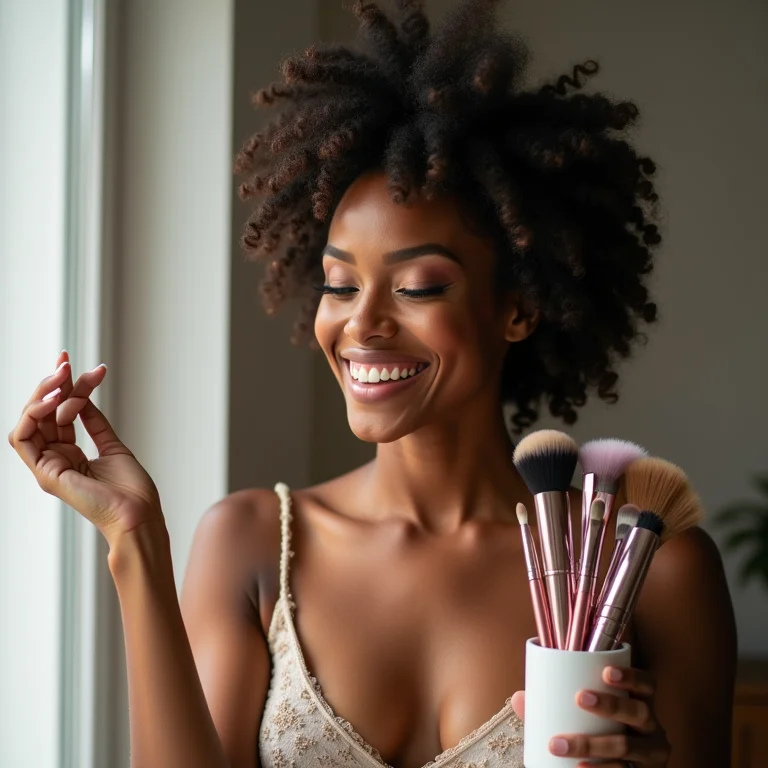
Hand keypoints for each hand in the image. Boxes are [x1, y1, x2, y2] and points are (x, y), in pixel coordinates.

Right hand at [8, 351, 162, 543]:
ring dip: (42, 394)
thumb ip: (94, 423)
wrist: (138, 513)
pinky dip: (33, 415)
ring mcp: (47, 466)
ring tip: (62, 376)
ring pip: (28, 422)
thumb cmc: (131, 489)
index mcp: (69, 455)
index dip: (67, 387)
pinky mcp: (45, 473)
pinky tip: (54, 398)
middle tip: (66, 361)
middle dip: (52, 383)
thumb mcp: (111, 446)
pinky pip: (22, 438)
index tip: (82, 365)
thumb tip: (83, 398)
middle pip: (44, 413)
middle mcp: (54, 459)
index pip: (59, 414)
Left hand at [511, 666, 669, 765]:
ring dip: (593, 744)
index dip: (631, 676)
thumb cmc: (600, 734)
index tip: (606, 671)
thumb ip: (554, 706)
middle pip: (639, 711)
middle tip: (580, 698)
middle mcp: (652, 728)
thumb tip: (519, 698)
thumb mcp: (586, 718)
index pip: (647, 684)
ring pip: (628, 747)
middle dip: (610, 704)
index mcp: (640, 703)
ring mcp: (651, 756)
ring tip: (560, 745)